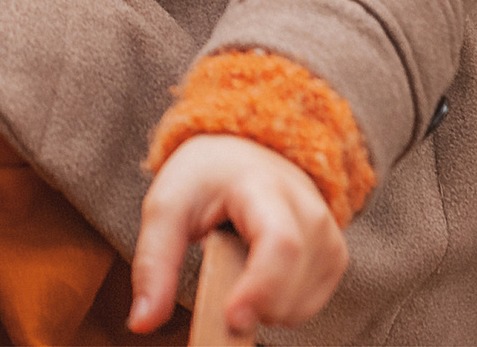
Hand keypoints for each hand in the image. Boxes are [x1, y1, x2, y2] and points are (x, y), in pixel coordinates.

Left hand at [128, 135, 347, 337]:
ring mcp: (328, 234)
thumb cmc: (203, 179)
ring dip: (261, 307)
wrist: (246, 153)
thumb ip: (153, 265)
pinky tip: (259, 273)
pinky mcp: (336, 257)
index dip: (262, 287)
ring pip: (299, 306)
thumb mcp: (166, 208)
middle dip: (250, 305)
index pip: (280, 243)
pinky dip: (278, 307)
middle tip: (218, 280)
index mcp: (264, 188)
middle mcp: (308, 209)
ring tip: (238, 264)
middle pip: (290, 284)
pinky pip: (307, 308)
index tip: (232, 317)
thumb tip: (141, 322)